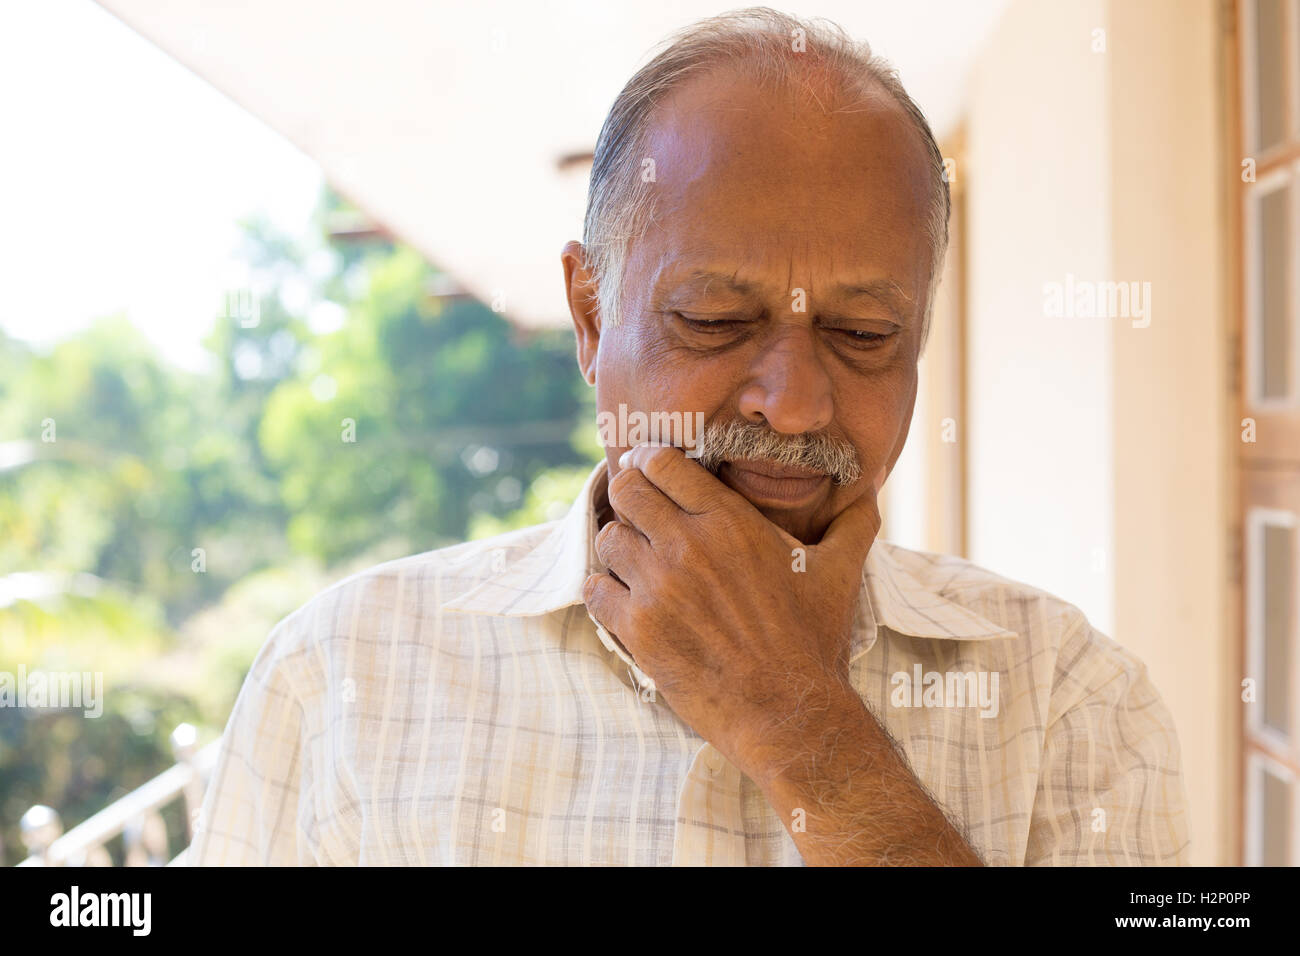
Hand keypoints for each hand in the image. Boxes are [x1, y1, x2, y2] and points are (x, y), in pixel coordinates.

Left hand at [583, 444, 882, 786]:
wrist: (789, 713)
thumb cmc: (814, 643)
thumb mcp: (840, 574)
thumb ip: (852, 525)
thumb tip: (871, 491)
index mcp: (730, 522)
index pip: (664, 462)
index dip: (651, 462)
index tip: (651, 473)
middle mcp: (688, 545)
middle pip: (627, 490)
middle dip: (629, 497)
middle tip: (638, 515)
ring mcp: (658, 587)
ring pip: (609, 539)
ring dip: (619, 549)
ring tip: (637, 566)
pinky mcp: (638, 629)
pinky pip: (596, 590)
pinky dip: (605, 593)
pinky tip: (626, 602)